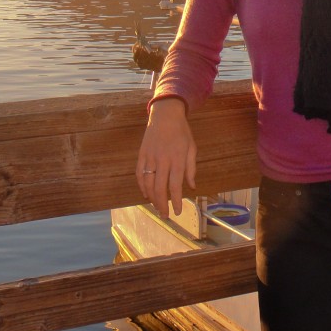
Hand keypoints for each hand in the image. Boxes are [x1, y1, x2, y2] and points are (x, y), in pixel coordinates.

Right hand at [136, 98, 196, 216]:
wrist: (165, 114)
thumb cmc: (182, 132)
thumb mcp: (192, 148)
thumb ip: (191, 168)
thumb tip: (191, 187)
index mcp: (178, 159)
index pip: (175, 186)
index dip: (176, 201)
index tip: (178, 212)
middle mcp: (163, 160)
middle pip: (160, 188)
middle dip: (162, 204)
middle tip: (165, 215)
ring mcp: (150, 157)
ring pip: (148, 183)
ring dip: (152, 198)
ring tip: (157, 207)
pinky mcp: (141, 154)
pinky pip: (139, 174)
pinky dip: (142, 186)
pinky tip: (146, 194)